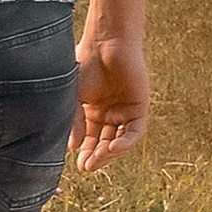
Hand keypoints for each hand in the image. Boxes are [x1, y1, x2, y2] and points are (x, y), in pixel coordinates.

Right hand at [73, 32, 148, 170]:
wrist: (106, 44)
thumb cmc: (84, 64)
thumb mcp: (72, 97)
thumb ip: (74, 121)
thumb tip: (73, 147)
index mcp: (90, 111)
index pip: (88, 139)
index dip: (84, 153)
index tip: (77, 165)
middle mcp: (108, 113)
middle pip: (103, 142)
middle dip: (95, 156)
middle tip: (87, 167)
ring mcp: (124, 111)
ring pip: (119, 140)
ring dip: (108, 153)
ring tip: (97, 160)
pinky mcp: (139, 107)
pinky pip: (135, 131)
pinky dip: (125, 142)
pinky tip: (113, 148)